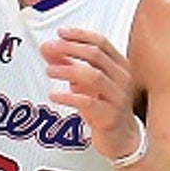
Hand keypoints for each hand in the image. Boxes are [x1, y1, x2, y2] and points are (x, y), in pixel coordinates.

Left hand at [41, 27, 140, 159]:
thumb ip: (68, 63)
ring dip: (69, 70)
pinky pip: (89, 103)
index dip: (80, 35)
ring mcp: (118, 97)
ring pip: (94, 76)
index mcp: (120, 65)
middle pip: (96, 55)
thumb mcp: (86, 82)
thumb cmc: (104, 105)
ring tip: (49, 70)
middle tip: (50, 48)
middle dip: (70, 49)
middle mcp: (123, 78)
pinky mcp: (110, 117)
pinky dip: (69, 97)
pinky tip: (54, 96)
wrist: (121, 137)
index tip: (60, 33)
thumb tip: (47, 48)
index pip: (101, 42)